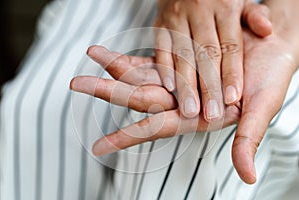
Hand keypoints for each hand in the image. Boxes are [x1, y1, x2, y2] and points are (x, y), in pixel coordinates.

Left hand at [70, 30, 296, 183]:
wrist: (275, 48)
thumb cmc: (271, 79)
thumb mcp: (262, 109)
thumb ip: (248, 139)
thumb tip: (248, 176)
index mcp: (197, 115)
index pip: (155, 127)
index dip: (128, 136)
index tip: (99, 147)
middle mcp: (183, 98)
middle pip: (137, 97)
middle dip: (107, 90)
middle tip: (76, 84)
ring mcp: (179, 79)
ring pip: (140, 75)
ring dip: (115, 67)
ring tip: (91, 54)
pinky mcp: (182, 60)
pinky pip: (151, 58)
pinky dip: (133, 55)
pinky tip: (114, 51)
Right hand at [155, 0, 271, 120]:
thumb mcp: (239, 0)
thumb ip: (253, 16)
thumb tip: (267, 30)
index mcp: (224, 8)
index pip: (230, 46)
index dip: (231, 74)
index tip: (232, 98)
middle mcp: (200, 13)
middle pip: (205, 56)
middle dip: (208, 87)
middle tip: (211, 113)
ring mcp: (177, 19)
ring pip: (182, 57)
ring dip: (186, 85)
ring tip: (190, 109)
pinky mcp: (160, 25)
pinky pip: (161, 49)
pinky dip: (164, 69)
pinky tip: (169, 88)